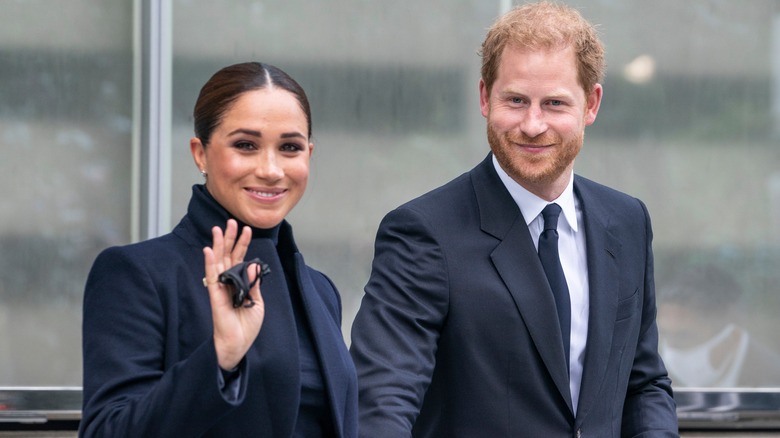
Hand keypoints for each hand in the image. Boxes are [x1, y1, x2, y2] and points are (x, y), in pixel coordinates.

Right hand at [203, 219, 264, 369]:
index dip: (243, 244)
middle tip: (230, 221)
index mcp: (239, 283)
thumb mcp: (257, 301)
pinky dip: (209, 263)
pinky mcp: (215, 295)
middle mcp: (228, 282)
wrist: (238, 344)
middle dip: (229, 238)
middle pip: (228, 255)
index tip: (247, 229)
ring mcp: (221, 287)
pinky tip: (208, 250)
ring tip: (218, 228)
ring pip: (218, 261)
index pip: (240, 258)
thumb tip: (253, 264)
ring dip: (218, 245)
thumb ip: (254, 283)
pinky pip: (211, 277)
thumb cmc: (246, 325)